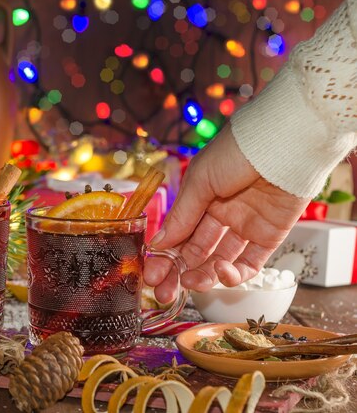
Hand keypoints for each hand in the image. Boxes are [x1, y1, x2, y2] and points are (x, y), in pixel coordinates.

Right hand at [144, 124, 309, 302]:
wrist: (282, 143)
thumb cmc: (236, 152)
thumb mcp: (199, 181)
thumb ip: (180, 216)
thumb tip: (158, 244)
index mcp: (200, 199)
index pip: (178, 234)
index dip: (165, 255)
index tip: (153, 274)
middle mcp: (220, 214)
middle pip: (196, 251)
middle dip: (179, 272)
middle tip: (165, 292)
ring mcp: (244, 226)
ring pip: (219, 260)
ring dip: (203, 275)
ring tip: (191, 283)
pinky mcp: (269, 236)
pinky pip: (249, 262)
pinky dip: (234, 273)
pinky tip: (221, 272)